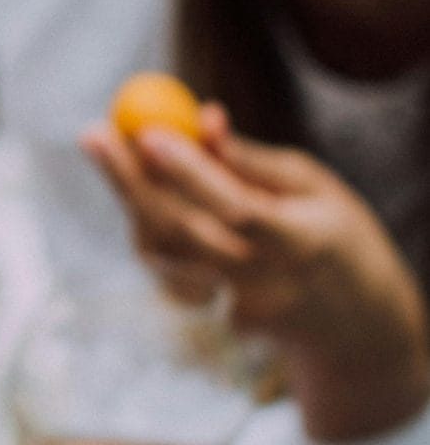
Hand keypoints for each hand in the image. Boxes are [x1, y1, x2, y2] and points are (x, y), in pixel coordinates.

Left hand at [83, 109, 429, 444]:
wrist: (353, 327)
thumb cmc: (332, 234)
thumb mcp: (312, 189)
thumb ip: (250, 160)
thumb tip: (202, 116)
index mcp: (302, 243)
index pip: (236, 209)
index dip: (189, 173)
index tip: (147, 131)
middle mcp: (263, 284)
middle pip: (180, 234)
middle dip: (128, 181)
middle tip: (92, 133)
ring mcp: (234, 310)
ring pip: (162, 252)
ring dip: (135, 200)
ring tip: (128, 158)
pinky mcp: (211, 321)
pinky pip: (168, 267)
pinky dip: (157, 230)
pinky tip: (165, 204)